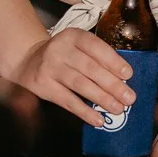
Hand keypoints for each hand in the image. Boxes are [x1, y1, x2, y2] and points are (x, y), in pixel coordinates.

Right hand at [6, 28, 134, 123]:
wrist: (27, 61)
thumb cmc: (64, 56)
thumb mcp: (77, 47)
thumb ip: (97, 58)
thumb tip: (123, 80)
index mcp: (73, 36)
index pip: (96, 47)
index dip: (113, 61)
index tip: (128, 75)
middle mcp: (59, 50)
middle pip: (90, 68)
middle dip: (112, 84)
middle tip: (130, 98)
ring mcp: (49, 68)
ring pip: (80, 84)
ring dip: (102, 98)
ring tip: (118, 109)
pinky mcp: (42, 86)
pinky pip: (67, 101)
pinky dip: (84, 111)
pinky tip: (98, 119)